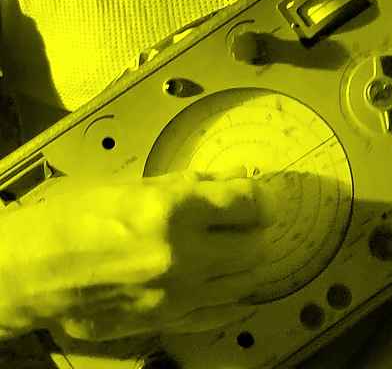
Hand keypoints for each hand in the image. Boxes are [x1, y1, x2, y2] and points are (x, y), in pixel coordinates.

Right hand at [1, 167, 269, 342]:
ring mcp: (174, 294)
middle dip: (256, 229)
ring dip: (247, 263)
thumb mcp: (136, 185)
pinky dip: (233, 299)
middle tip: (247, 221)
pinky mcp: (162, 322)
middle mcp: (181, 255)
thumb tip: (237, 175)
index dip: (258, 196)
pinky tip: (234, 288)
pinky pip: (217, 314)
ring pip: (243, 282)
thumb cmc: (74, 219)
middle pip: (255, 244)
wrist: (27, 273)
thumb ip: (194, 183)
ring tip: (238, 249)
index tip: (255, 194)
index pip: (249, 202)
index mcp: (174, 210)